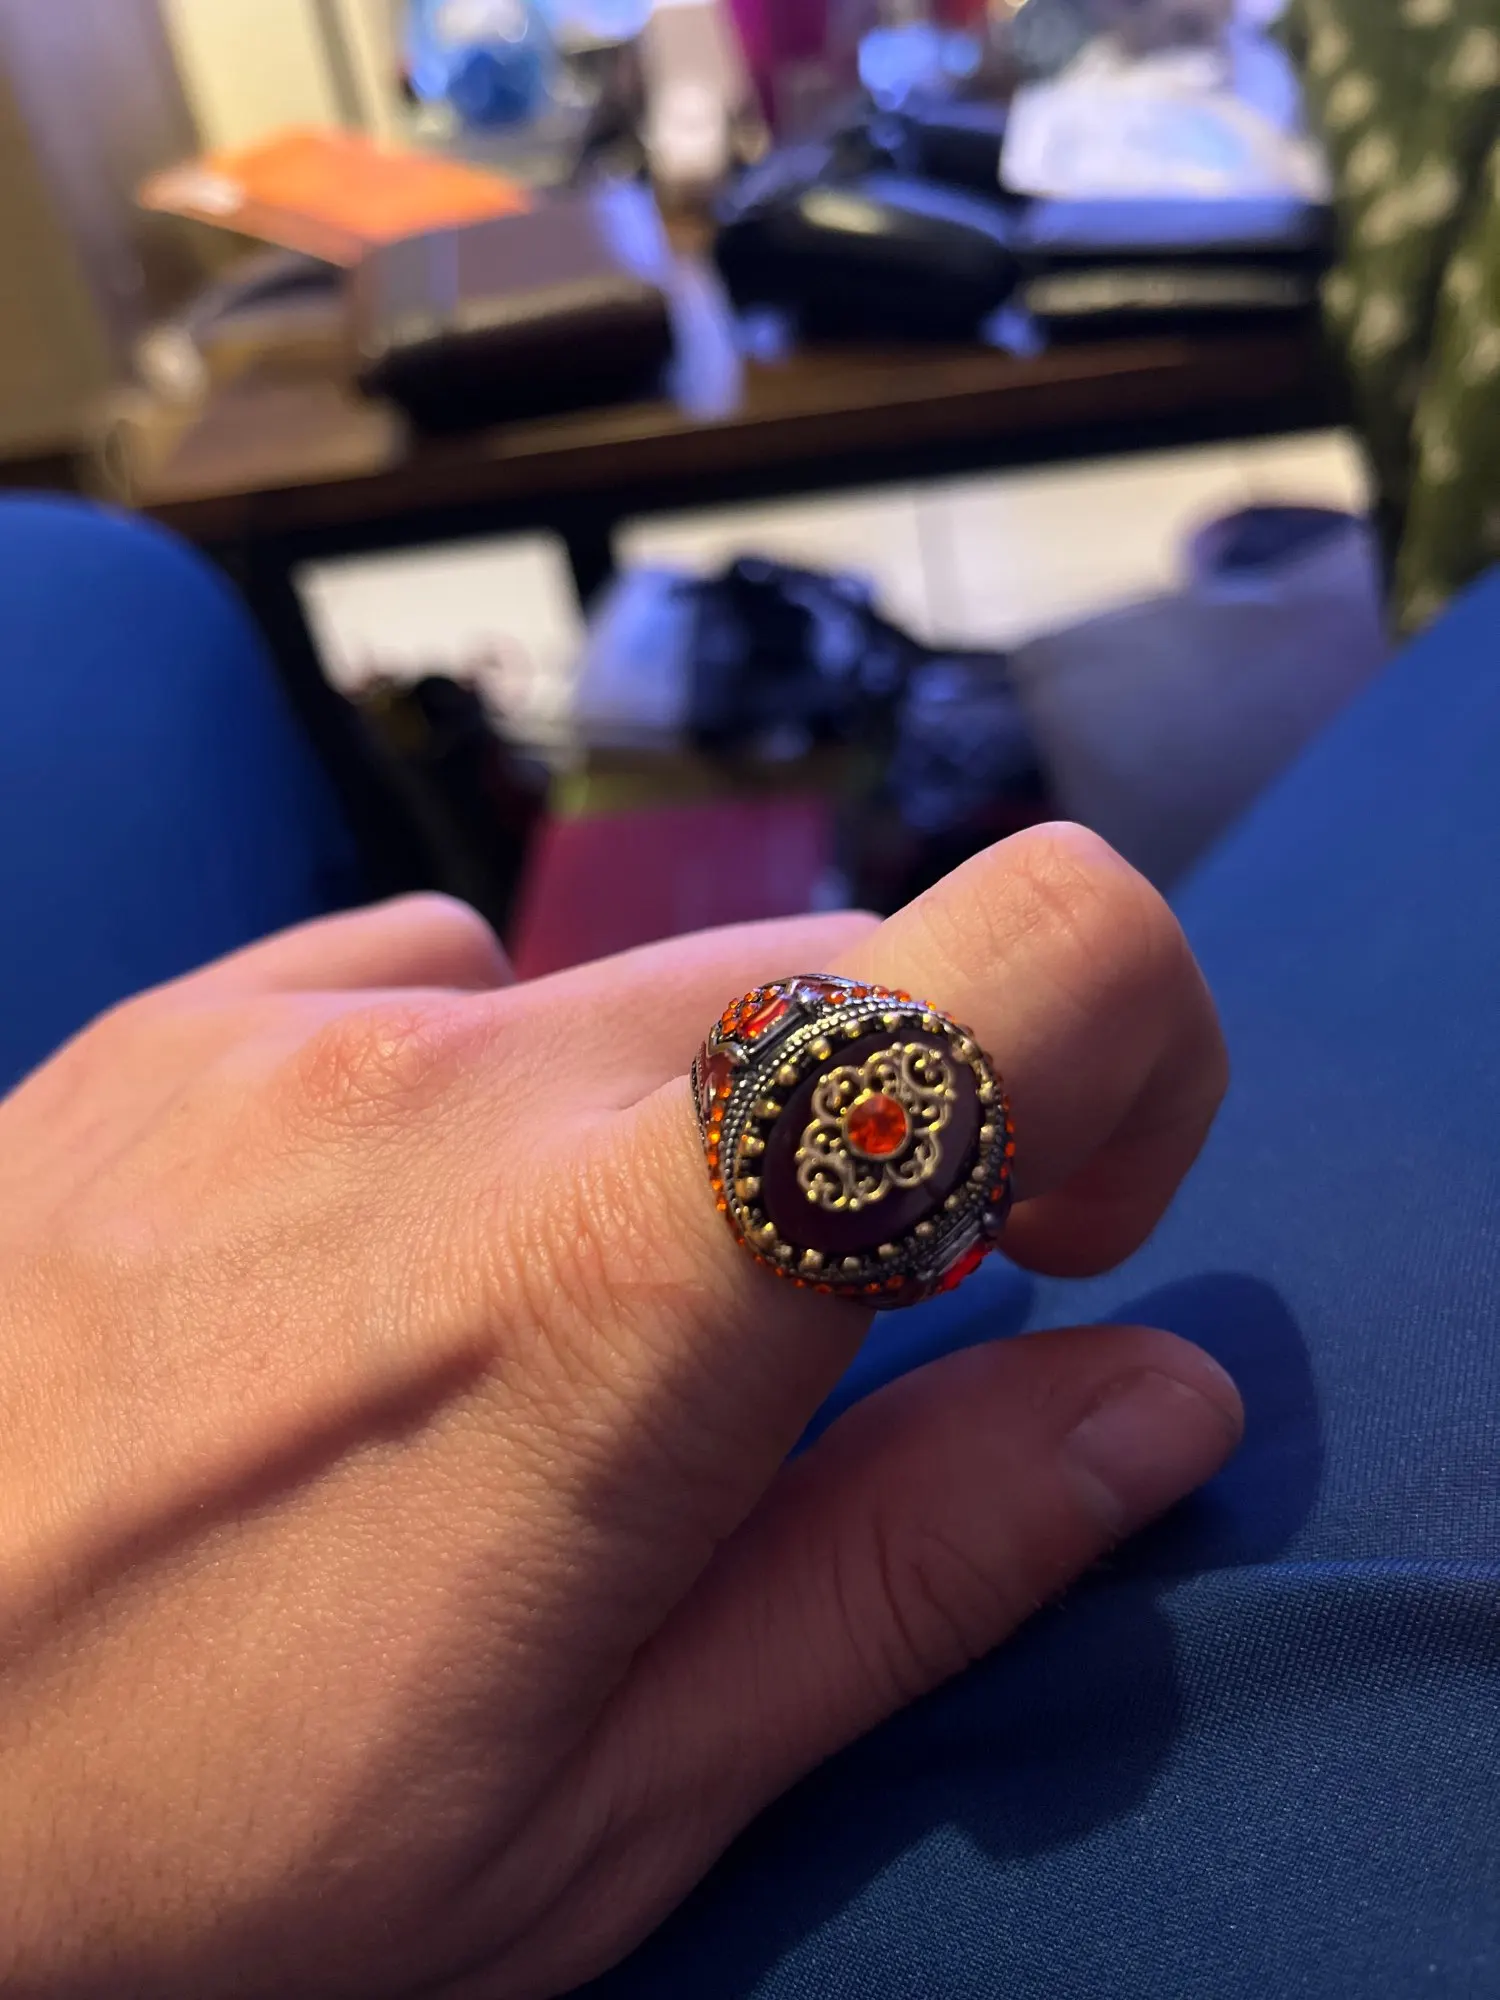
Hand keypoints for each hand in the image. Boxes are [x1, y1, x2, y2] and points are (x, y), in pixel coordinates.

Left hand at [0, 828, 1240, 1999]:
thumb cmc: (170, 1856)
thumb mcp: (590, 1807)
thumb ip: (905, 1571)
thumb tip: (1152, 1402)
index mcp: (627, 1284)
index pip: (1032, 953)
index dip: (1135, 1054)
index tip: (1052, 1232)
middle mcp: (470, 1081)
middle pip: (853, 976)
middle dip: (900, 1139)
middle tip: (795, 1352)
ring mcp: (298, 1028)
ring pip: (651, 988)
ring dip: (688, 1135)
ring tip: (535, 1345)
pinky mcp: (176, 1021)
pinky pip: (441, 975)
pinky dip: (494, 1093)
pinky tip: (376, 1269)